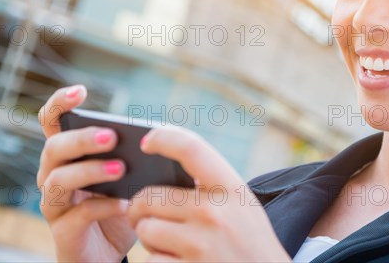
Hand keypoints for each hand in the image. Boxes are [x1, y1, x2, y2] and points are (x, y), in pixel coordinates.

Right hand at [37, 85, 136, 262]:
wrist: (110, 253)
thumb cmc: (119, 205)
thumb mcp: (130, 176)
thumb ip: (138, 155)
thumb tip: (167, 134)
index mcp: (67, 154)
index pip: (52, 121)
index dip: (61, 103)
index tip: (81, 92)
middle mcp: (53, 174)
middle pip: (54, 147)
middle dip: (82, 139)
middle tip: (112, 137)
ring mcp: (54, 203)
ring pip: (58, 179)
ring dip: (90, 171)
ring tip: (121, 169)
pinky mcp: (63, 231)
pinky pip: (78, 214)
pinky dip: (102, 206)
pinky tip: (124, 204)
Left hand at [128, 127, 290, 261]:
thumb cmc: (249, 242)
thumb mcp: (241, 205)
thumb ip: (212, 185)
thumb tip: (162, 164)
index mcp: (231, 189)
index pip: (191, 148)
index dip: (164, 138)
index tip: (146, 142)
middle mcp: (215, 213)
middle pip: (149, 196)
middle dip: (139, 208)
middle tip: (143, 214)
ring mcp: (200, 245)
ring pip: (145, 229)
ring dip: (148, 238)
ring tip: (168, 244)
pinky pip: (149, 260)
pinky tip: (175, 262)